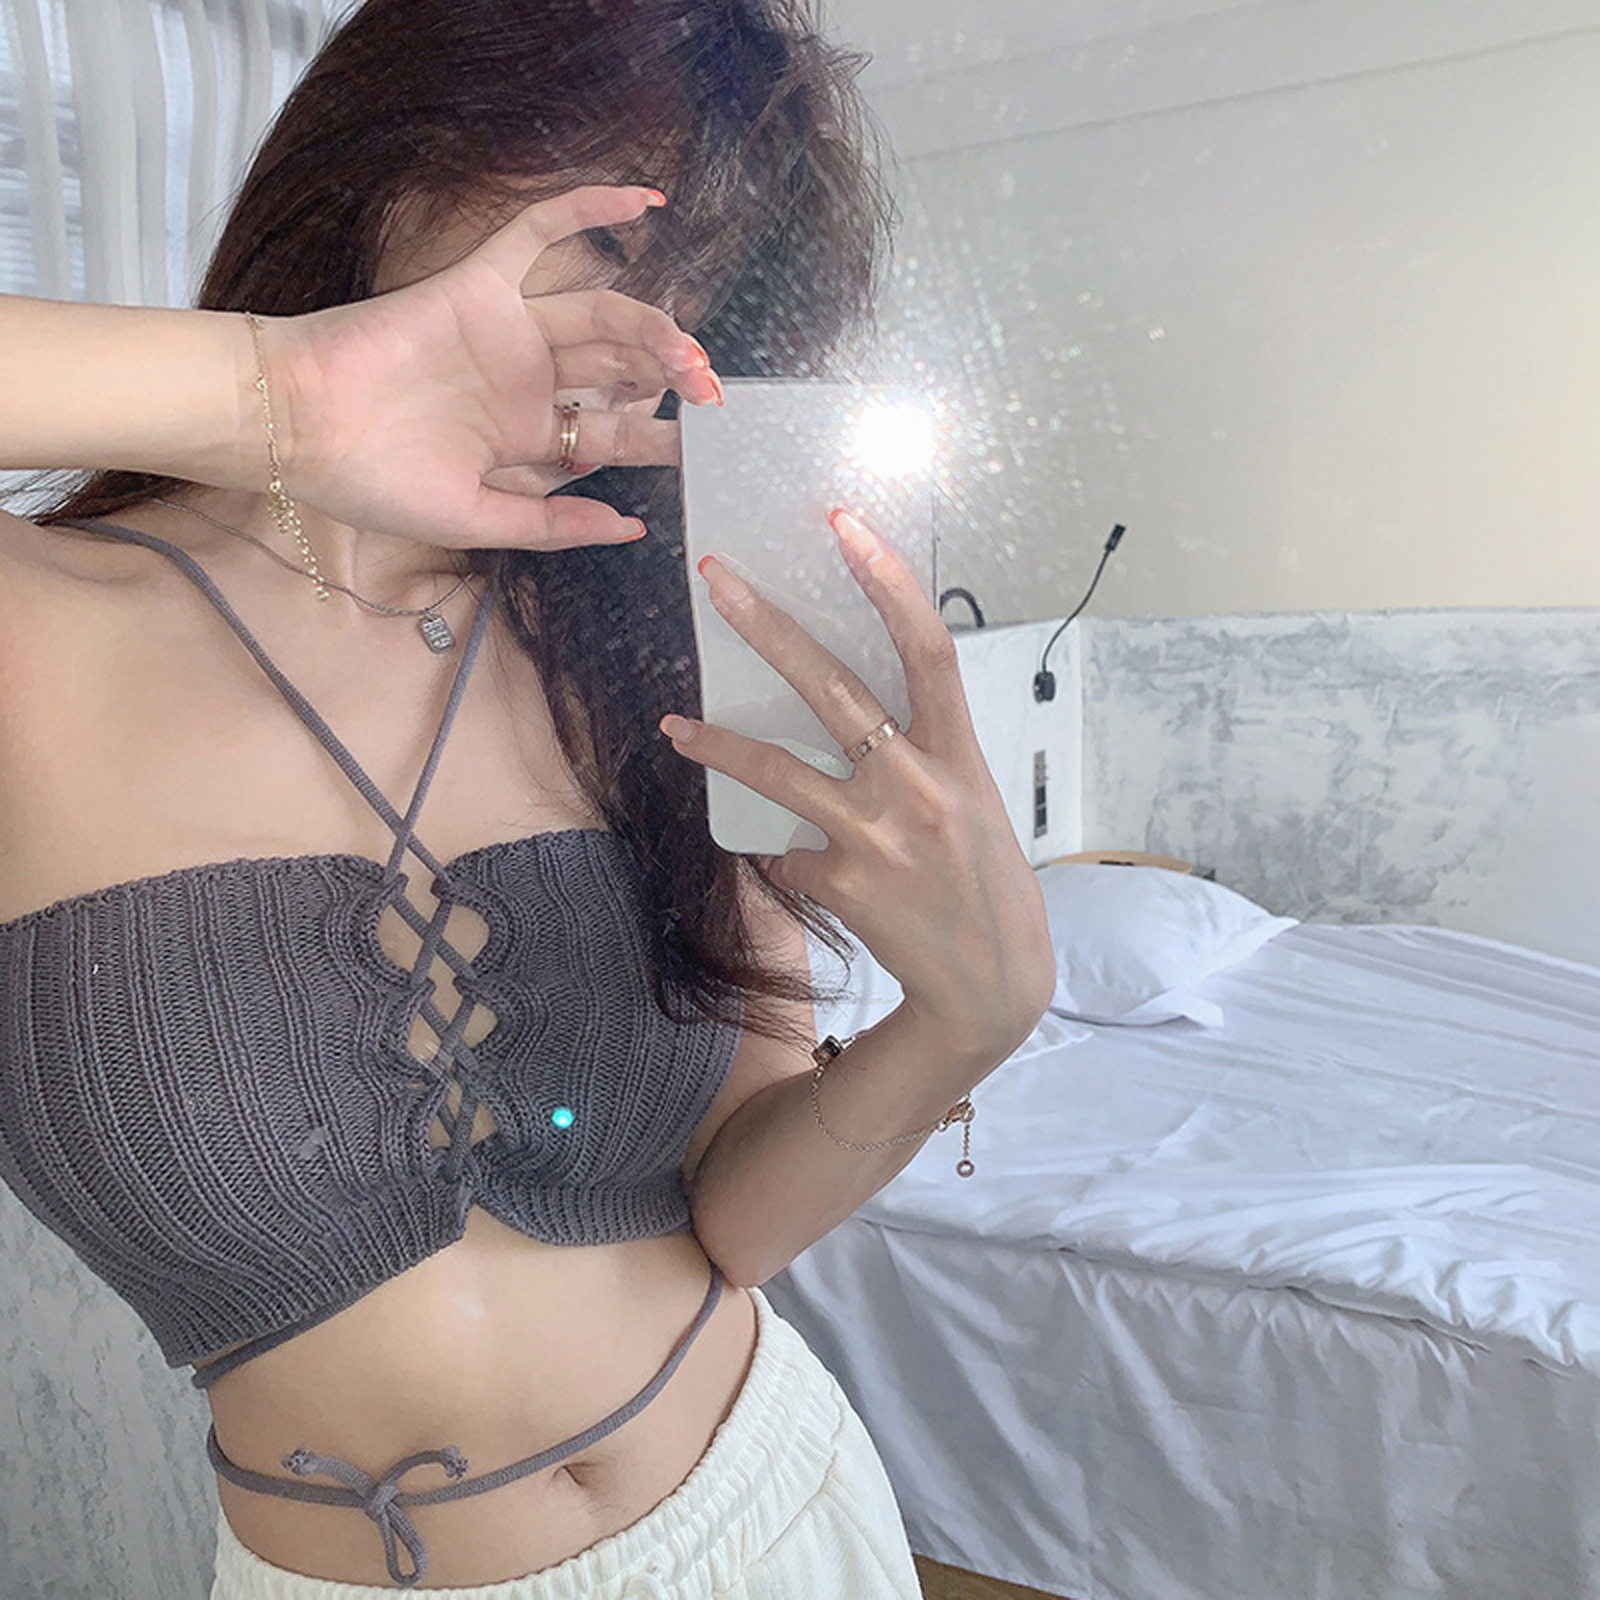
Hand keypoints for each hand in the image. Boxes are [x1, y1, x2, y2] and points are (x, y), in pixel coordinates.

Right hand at [261, 186, 722, 549]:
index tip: (705, 453)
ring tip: (690, 352)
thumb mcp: (477, 520)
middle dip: (669, 383)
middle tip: (711, 398)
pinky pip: (540, 233)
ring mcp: (507, 332)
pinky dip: (587, 209)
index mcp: (529, 441)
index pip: (612, 434)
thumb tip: (630, 528)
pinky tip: (645, 201)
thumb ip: (552, 524)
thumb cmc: (375, 483)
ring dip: (651, 326)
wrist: (299, 428)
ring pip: (599, 314)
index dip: (660, 441)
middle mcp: (527, 383)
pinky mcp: (480, 286)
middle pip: (618, 372)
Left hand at [660, 509, 1056, 1066]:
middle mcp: (919, 785)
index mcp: (961, 754)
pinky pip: (789, 850)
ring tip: (675, 725)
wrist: (991, 986)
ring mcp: (877, 835)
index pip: (927, 647)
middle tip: (715, 578)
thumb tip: (854, 713)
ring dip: (718, 744)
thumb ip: (924, 753)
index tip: (844, 524)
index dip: (886, 580)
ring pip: (778, 770)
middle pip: (832, 686)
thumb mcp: (973, 802)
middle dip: (766, 626)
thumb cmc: (986, 883)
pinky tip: (802, 864)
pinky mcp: (843, 882)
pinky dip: (787, 850)